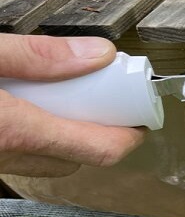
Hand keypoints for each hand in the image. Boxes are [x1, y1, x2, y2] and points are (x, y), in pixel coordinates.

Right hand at [0, 35, 144, 176]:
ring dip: (67, 136)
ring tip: (63, 99)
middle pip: (80, 158)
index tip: (140, 115)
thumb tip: (100, 55)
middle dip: (97, 131)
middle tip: (100, 98)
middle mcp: (10, 159)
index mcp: (16, 131)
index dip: (130, 135)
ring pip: (52, 161)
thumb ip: (39, 55)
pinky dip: (38, 137)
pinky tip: (28, 107)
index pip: (100, 149)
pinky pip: (26, 158)